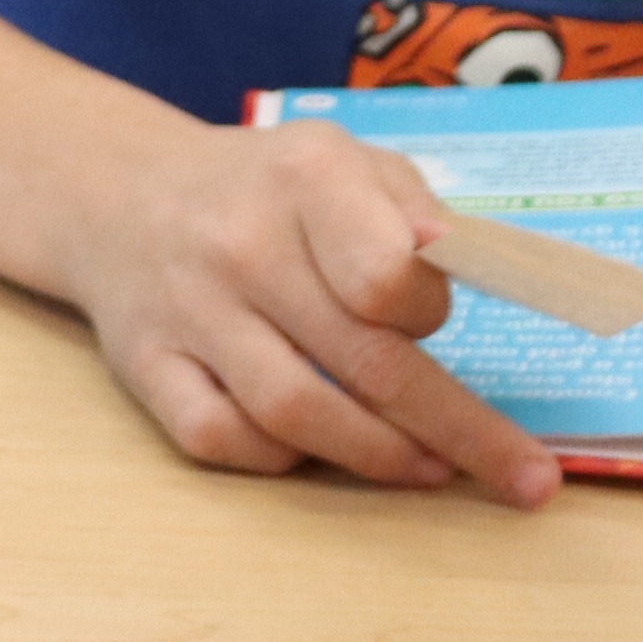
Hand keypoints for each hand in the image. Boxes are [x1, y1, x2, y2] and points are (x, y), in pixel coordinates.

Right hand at [60, 119, 557, 503]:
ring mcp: (186, 310)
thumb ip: (416, 212)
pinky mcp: (144, 364)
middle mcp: (239, 243)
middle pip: (365, 362)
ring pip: (294, 414)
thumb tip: (477, 269)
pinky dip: (276, 458)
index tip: (435, 322)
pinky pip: (218, 436)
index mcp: (304, 178)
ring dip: (377, 456)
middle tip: (525, 480)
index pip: (389, 276)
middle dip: (459, 431)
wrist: (116, 192)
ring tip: (430, 470)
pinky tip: (314, 451)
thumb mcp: (346, 161)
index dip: (430, 316)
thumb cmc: (264, 187)